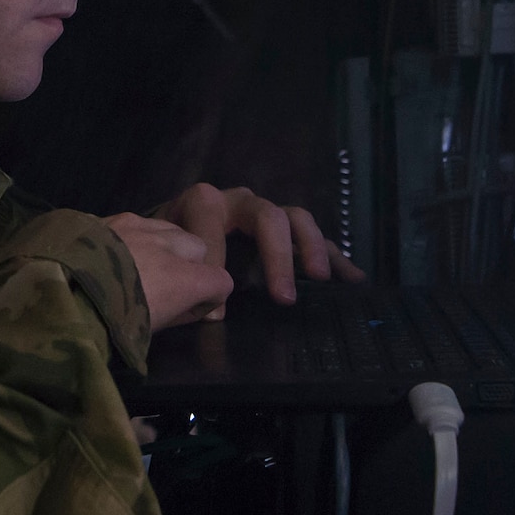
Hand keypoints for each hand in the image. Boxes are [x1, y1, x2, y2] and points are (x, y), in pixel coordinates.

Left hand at [102, 212, 233, 331]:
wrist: (54, 293)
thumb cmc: (107, 325)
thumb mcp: (149, 330)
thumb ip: (176, 313)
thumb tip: (191, 308)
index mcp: (183, 278)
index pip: (220, 281)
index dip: (210, 296)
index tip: (193, 308)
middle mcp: (166, 245)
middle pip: (197, 246)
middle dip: (189, 262)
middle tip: (163, 284)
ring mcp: (135, 226)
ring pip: (167, 227)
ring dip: (161, 244)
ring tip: (137, 263)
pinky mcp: (106, 218)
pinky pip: (131, 223)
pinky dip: (128, 237)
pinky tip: (107, 253)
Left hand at [151, 183, 366, 308]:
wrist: (164, 238)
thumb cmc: (164, 250)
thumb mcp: (162, 255)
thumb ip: (179, 273)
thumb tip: (211, 312)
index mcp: (204, 203)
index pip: (212, 218)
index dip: (214, 260)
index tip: (217, 308)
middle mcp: (238, 203)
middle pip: (267, 216)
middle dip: (276, 256)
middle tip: (284, 297)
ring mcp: (265, 214)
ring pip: (296, 219)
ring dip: (311, 248)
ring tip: (319, 278)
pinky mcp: (283, 231)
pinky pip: (313, 239)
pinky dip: (334, 257)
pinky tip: (353, 279)